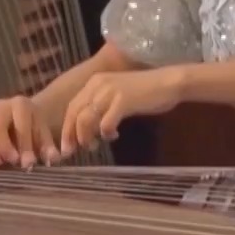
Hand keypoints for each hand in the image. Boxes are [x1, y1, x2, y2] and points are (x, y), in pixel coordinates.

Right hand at [0, 95, 60, 169]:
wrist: (22, 119)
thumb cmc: (35, 128)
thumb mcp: (44, 135)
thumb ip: (48, 147)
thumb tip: (53, 159)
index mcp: (21, 105)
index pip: (21, 123)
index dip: (24, 144)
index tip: (29, 163)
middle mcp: (1, 107)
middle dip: (4, 146)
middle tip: (12, 162)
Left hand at [61, 68, 185, 156]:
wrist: (168, 82)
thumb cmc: (145, 92)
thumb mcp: (116, 96)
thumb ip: (101, 107)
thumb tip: (86, 129)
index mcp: (94, 82)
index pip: (72, 107)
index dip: (67, 128)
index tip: (66, 146)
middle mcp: (98, 84)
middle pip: (74, 114)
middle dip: (71, 136)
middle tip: (72, 152)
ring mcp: (110, 92)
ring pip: (85, 119)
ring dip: (86, 137)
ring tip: (94, 145)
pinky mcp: (123, 101)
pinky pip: (106, 123)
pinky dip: (106, 133)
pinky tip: (114, 135)